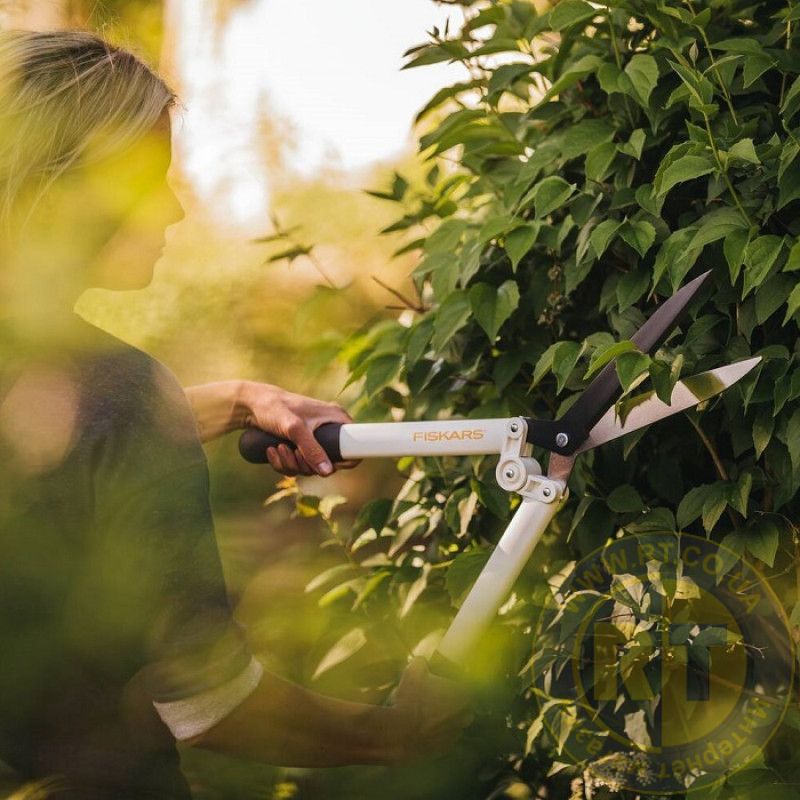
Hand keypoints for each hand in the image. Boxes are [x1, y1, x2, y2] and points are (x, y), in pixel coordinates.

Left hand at [241, 382, 359, 476]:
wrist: (250, 404)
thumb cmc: (275, 408)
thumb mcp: (295, 429)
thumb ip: (312, 450)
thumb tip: (328, 472)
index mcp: (336, 419)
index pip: (355, 446)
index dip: (345, 461)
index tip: (327, 466)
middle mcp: (328, 429)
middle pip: (329, 463)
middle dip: (307, 464)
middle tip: (293, 454)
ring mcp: (313, 438)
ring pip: (310, 466)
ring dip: (292, 464)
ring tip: (278, 449)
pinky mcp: (299, 444)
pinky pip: (297, 464)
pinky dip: (283, 463)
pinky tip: (272, 452)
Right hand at [387, 657, 472, 763]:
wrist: (399, 733)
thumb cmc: (410, 698)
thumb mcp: (413, 670)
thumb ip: (422, 662)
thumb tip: (422, 661)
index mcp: (462, 694)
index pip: (467, 686)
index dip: (455, 684)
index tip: (443, 683)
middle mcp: (464, 716)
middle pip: (465, 707)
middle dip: (454, 703)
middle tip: (436, 698)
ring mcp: (455, 734)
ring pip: (456, 725)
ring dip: (447, 720)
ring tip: (428, 715)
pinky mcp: (444, 750)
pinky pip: (445, 739)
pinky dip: (438, 735)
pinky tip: (423, 729)